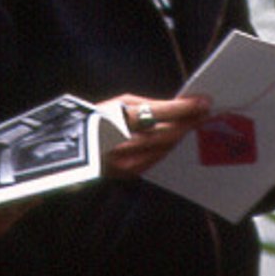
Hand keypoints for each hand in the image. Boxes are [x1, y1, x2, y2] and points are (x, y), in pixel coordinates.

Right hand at [97, 94, 211, 175]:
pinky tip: (175, 139)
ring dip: (181, 135)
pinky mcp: (128, 173)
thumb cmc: (96, 119)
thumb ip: (149, 104)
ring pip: (164, 148)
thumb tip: (177, 106)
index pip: (162, 112)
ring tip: (193, 124)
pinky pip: (156, 159)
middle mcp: (124, 143)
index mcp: (120, 119)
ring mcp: (126, 161)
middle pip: (167, 133)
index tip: (203, 102)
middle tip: (205, 113)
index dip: (185, 107)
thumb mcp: (118, 103)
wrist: (69, 150)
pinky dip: (167, 148)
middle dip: (189, 122)